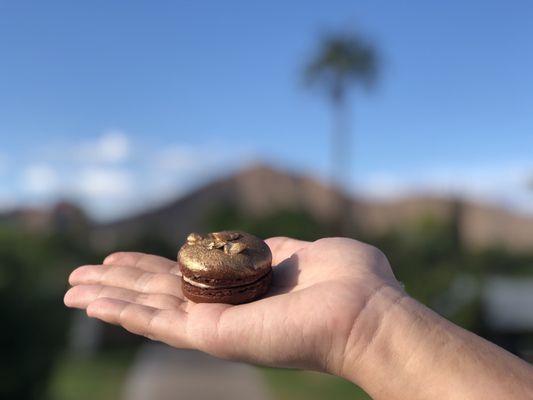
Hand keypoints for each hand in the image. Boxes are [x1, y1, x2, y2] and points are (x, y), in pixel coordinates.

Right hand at [64, 237, 402, 374]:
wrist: (366, 311)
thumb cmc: (351, 281)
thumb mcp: (307, 254)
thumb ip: (277, 250)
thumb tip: (259, 244)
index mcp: (244, 292)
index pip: (187, 279)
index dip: (154, 268)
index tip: (129, 259)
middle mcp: (224, 311)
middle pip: (159, 293)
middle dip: (119, 283)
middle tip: (82, 276)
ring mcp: (216, 325)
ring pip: (148, 309)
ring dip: (109, 297)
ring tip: (73, 289)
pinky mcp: (213, 336)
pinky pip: (157, 322)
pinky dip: (121, 311)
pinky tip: (92, 301)